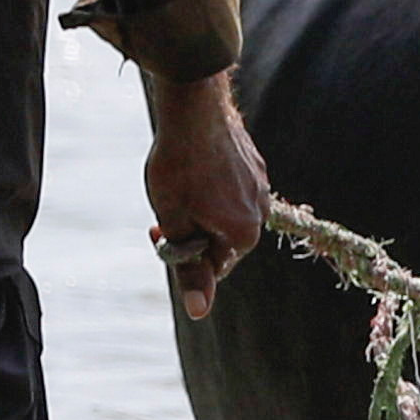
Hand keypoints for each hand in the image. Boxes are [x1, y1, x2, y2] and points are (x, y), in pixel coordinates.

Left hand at [144, 71, 271, 323]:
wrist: (194, 107)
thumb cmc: (179, 167)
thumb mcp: (175, 223)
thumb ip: (189, 269)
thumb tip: (199, 312)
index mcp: (243, 235)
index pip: (212, 267)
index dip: (182, 254)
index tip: (159, 232)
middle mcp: (260, 213)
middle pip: (222, 240)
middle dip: (194, 231)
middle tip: (165, 211)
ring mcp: (260, 186)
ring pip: (227, 212)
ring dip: (202, 209)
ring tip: (179, 185)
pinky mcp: (255, 164)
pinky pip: (233, 188)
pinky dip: (214, 187)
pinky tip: (194, 167)